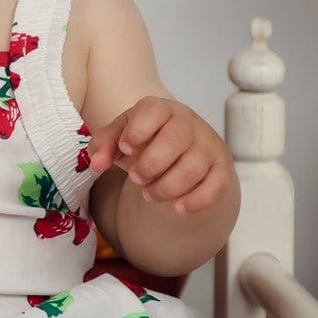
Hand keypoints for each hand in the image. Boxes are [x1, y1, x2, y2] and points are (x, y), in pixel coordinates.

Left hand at [88, 96, 230, 215]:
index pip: (154, 109)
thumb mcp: (122, 137)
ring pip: (194, 167)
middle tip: (136, 178)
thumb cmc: (148, 141)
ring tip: (150, 194)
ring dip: (167, 187)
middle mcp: (189, 123)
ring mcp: (208, 145)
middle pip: (176, 139)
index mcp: (162, 109)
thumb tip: (96, 163)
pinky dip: (195, 201)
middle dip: (151, 164)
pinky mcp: (221, 169)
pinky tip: (177, 207)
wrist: (182, 152)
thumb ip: (104, 145)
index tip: (125, 147)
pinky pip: (215, 186)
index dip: (138, 130)